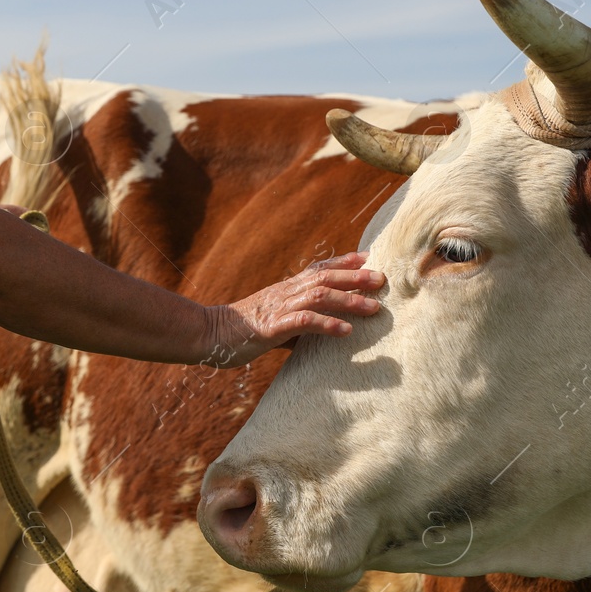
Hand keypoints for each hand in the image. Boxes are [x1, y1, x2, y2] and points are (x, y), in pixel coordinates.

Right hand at [203, 252, 384, 367]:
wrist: (208, 334)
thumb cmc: (241, 331)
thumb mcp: (275, 322)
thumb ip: (299, 323)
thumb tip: (321, 330)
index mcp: (285, 290)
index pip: (318, 268)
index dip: (344, 261)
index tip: (369, 257)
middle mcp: (285, 293)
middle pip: (325, 277)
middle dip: (355, 277)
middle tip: (382, 279)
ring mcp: (278, 308)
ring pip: (319, 296)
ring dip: (348, 300)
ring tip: (373, 308)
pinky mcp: (271, 327)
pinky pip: (303, 322)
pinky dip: (327, 325)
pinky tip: (345, 331)